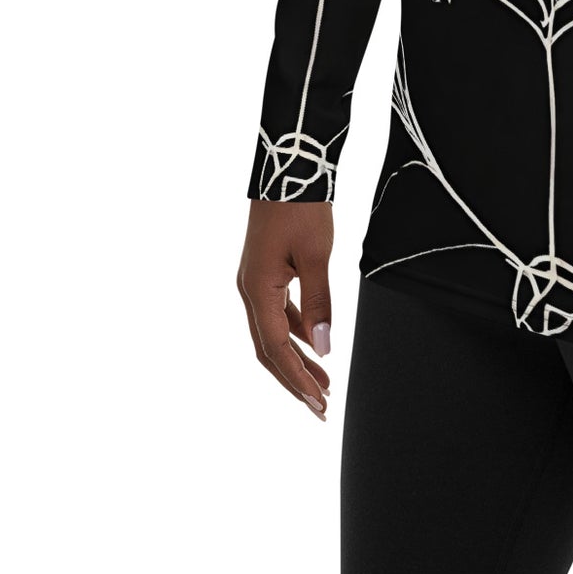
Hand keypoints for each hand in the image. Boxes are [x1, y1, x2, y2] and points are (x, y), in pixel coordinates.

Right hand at [237, 199, 335, 418]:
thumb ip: (318, 303)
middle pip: (268, 349)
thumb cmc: (301, 207)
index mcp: (257, 290)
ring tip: (321, 382)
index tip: (317, 402)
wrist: (289, 166)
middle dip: (293, 379)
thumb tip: (323, 347)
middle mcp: (249, 290)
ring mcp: (254, 281)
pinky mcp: (264, 271)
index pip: (277, 348)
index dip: (298, 378)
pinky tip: (312, 342)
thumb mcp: (316, 256)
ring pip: (271, 333)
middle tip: (318, 407)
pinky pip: (276, 312)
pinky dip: (293, 332)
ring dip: (295, 358)